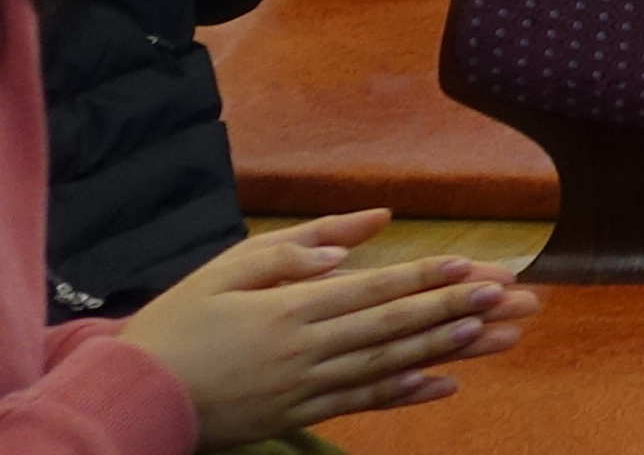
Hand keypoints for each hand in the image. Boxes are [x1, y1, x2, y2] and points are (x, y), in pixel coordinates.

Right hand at [113, 208, 529, 439]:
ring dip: (447, 350)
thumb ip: (298, 246)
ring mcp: (304, 388)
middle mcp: (306, 349)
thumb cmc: (176, 324)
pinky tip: (444, 386)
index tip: (477, 266)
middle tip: (513, 297)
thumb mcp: (229, 268)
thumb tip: (365, 228)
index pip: (375, 289)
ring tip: (497, 336)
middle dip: (458, 309)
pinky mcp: (295, 415)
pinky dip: (405, 395)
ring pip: (389, 367)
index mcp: (291, 308)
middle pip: (395, 327)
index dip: (429, 278)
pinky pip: (360, 404)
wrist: (131, 399)